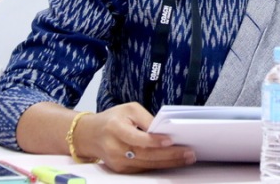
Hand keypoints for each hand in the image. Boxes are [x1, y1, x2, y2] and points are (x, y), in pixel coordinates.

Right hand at [75, 102, 196, 173]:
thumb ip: (146, 118)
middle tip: (189, 153)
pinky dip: (159, 166)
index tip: (170, 140)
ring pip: (146, 165)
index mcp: (115, 129)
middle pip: (145, 154)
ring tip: (187, 158)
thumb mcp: (129, 109)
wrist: (90, 135)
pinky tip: (173, 162)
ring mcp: (117, 162)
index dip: (153, 141)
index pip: (136, 138)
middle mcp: (115, 148)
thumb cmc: (113, 119)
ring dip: (169, 162)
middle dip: (169, 155)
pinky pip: (143, 169)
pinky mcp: (120, 170)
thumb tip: (163, 130)